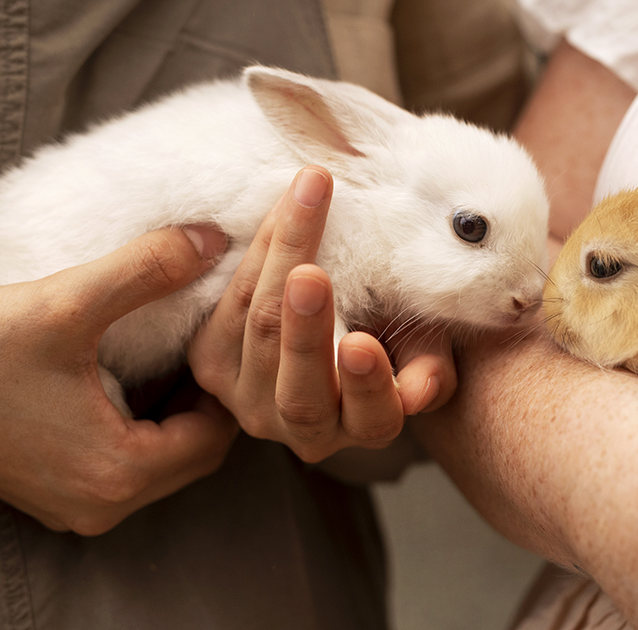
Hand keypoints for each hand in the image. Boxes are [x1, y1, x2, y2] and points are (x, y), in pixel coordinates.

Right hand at [0, 226, 237, 534]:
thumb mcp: (65, 304)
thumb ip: (147, 270)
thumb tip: (212, 239)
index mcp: (116, 474)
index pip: (216, 436)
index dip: (228, 380)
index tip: (229, 333)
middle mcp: (101, 505)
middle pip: (195, 454)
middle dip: (208, 397)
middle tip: (213, 340)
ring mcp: (75, 504)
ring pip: (164, 460)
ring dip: (178, 411)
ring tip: (184, 350)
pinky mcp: (53, 491)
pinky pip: (128, 463)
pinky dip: (145, 424)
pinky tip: (141, 374)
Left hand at [188, 166, 455, 463]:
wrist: (342, 307)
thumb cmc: (393, 327)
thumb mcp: (423, 344)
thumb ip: (428, 365)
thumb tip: (422, 390)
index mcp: (366, 425)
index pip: (371, 416)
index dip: (367, 383)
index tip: (362, 344)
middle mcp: (305, 429)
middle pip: (300, 386)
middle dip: (304, 329)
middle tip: (309, 275)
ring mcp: (250, 400)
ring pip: (259, 334)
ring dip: (277, 264)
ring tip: (301, 208)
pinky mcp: (210, 362)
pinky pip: (228, 306)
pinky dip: (256, 251)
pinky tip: (280, 210)